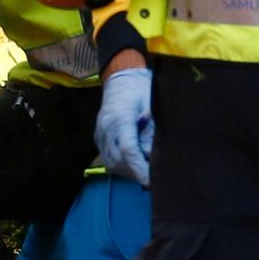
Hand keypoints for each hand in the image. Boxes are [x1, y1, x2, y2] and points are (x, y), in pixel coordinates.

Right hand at [96, 66, 153, 185]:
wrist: (120, 78)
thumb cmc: (141, 90)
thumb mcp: (153, 104)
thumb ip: (155, 127)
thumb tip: (160, 152)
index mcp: (121, 117)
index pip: (128, 149)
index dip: (139, 167)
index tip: (150, 181)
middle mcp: (106, 127)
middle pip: (119, 160)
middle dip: (136, 173)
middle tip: (154, 180)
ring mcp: (99, 134)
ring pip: (112, 163)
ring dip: (128, 172)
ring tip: (145, 175)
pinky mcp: (97, 138)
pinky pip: (108, 159)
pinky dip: (121, 167)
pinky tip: (134, 168)